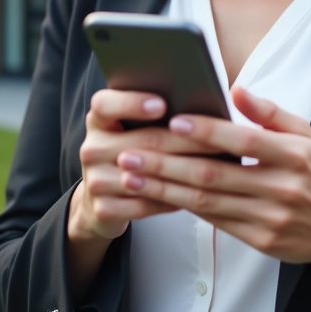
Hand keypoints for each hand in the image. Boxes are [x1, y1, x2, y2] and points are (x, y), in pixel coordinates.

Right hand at [68, 89, 216, 243]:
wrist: (101, 200)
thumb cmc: (131, 152)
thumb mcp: (131, 128)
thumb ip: (156, 114)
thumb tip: (200, 102)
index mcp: (98, 120)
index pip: (105, 104)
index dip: (132, 103)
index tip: (162, 104)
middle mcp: (91, 148)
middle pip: (142, 141)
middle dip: (186, 140)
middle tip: (219, 139)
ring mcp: (95, 180)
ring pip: (148, 176)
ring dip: (185, 173)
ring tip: (216, 167)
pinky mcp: (103, 209)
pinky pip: (147, 204)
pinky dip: (174, 199)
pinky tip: (197, 194)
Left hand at [113, 85, 310, 291]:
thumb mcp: (305, 134)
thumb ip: (269, 112)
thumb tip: (236, 89)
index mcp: (293, 155)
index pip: (244, 141)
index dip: (208, 132)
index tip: (174, 122)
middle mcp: (281, 187)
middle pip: (215, 174)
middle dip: (167, 164)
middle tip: (132, 153)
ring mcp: (270, 217)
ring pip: (207, 201)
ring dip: (164, 189)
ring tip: (133, 176)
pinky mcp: (260, 239)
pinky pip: (215, 221)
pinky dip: (185, 207)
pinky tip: (160, 195)